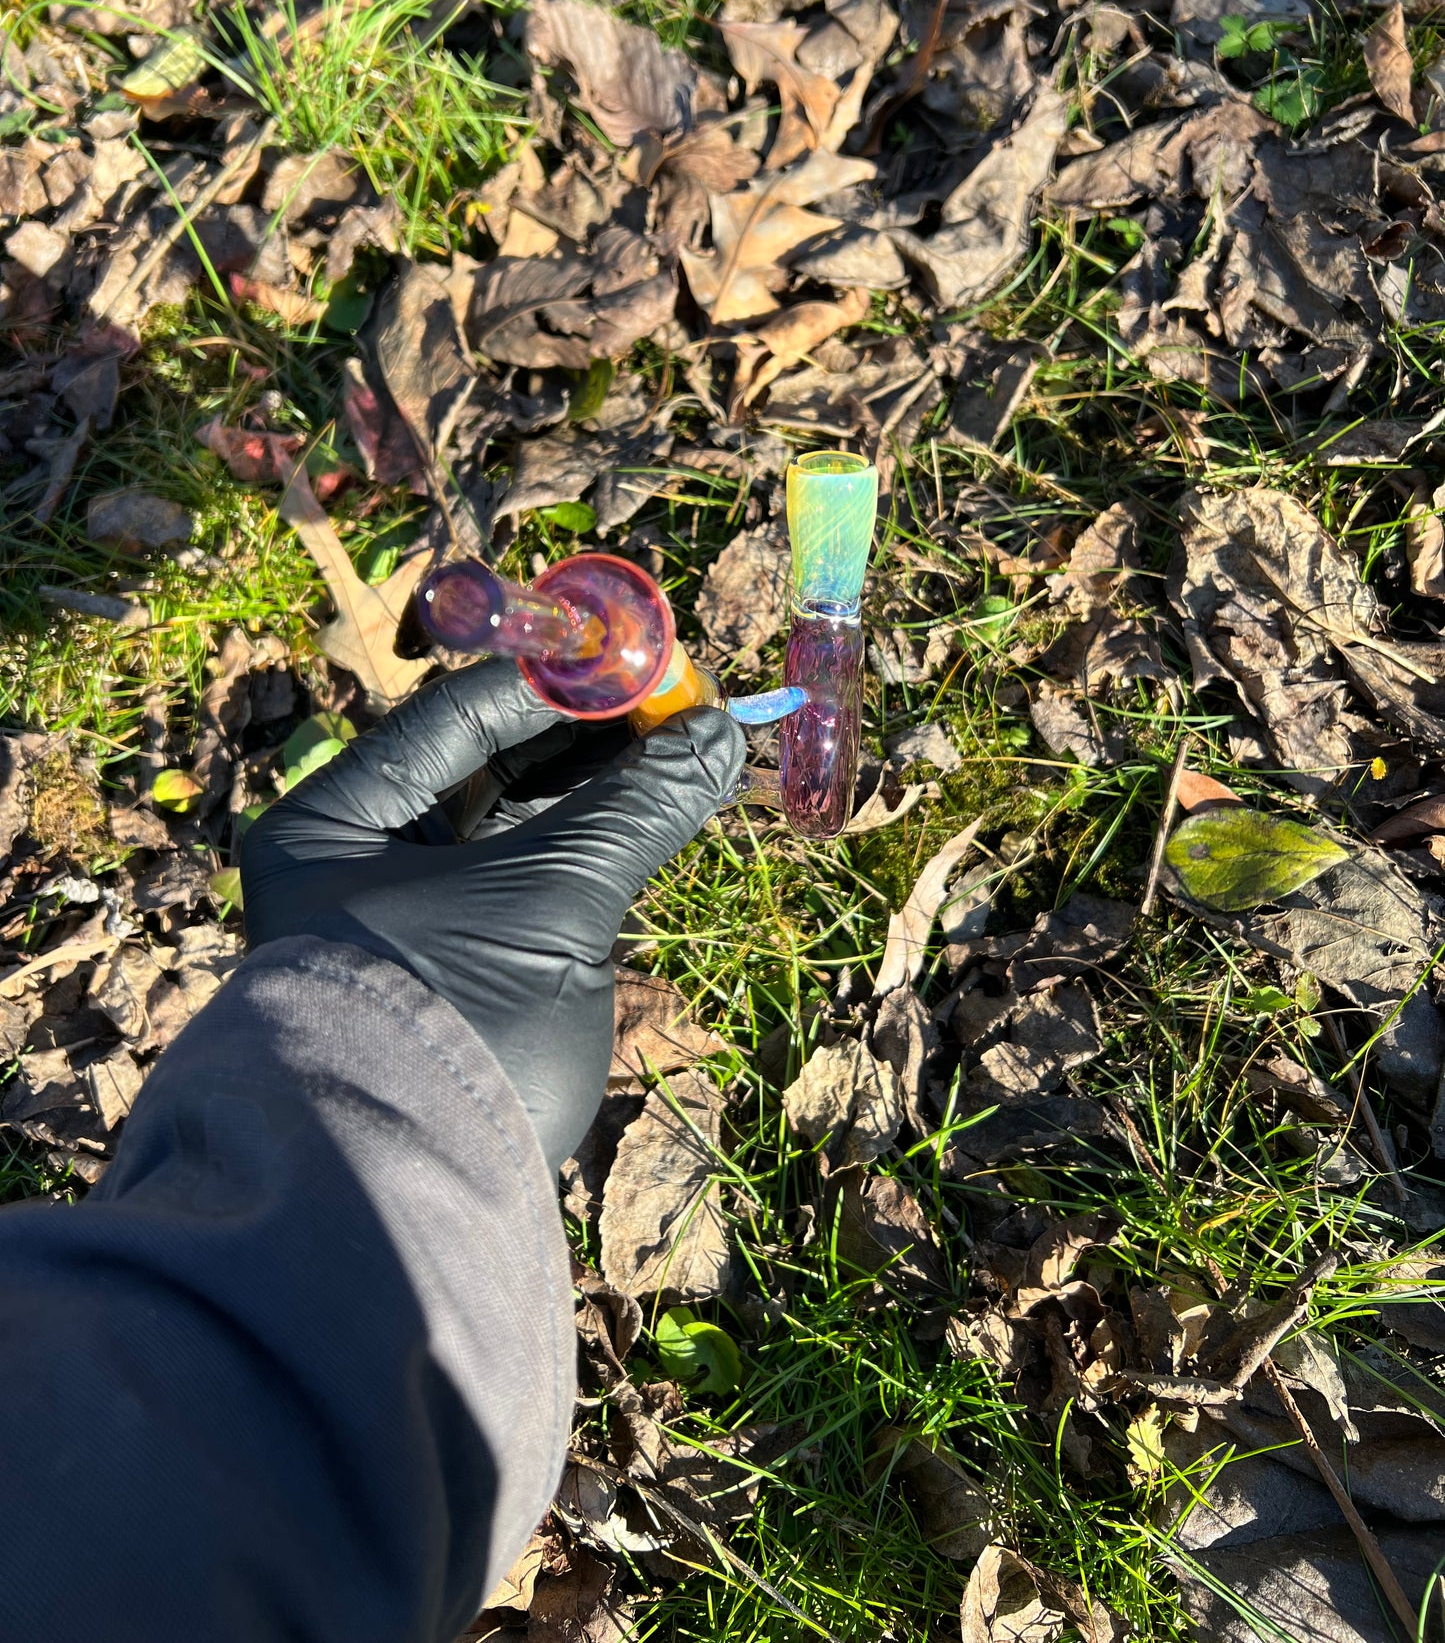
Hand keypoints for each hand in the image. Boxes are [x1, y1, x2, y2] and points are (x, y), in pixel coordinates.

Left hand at [241, 662, 744, 1168]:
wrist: (410, 1204)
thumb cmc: (460, 1022)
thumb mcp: (552, 901)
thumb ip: (635, 809)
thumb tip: (721, 732)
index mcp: (332, 825)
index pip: (456, 717)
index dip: (559, 684)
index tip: (646, 659)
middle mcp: (358, 863)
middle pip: (488, 768)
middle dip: (590, 739)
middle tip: (683, 704)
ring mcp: (412, 921)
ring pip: (518, 828)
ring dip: (603, 792)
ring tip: (690, 751)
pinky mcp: (464, 974)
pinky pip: (533, 885)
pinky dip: (595, 852)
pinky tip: (662, 816)